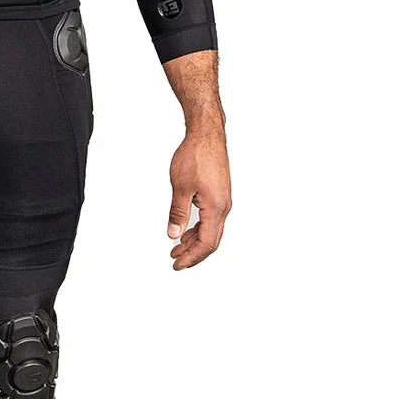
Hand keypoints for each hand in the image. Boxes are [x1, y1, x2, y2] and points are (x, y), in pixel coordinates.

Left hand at [167, 123, 230, 269]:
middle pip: (211, 241)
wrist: (207, 134)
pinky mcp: (219, 193)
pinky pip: (211, 218)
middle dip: (193, 253)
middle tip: (175, 260)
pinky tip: (187, 229)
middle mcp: (224, 207)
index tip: (177, 264)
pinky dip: (198, 228)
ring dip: (194, 241)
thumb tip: (174, 235)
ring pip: (211, 230)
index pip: (206, 243)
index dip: (192, 257)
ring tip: (177, 247)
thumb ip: (177, 213)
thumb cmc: (195, 155)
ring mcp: (223, 200)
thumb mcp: (180, 186)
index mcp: (216, 208)